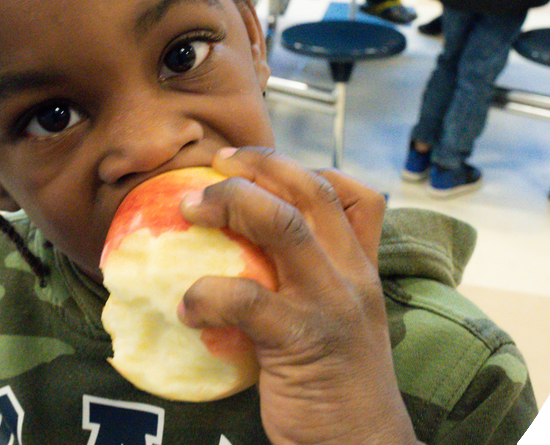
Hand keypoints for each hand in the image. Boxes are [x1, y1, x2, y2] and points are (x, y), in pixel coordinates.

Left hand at [178, 147, 417, 444]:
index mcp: (363, 269)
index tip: (255, 164)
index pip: (357, 195)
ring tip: (189, 210)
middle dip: (259, 165)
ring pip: (283, 226)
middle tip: (215, 165)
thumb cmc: (337, 385)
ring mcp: (330, 306)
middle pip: (312, 192)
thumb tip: (241, 251)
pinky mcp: (302, 342)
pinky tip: (186, 306)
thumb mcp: (337, 320)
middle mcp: (353, 277)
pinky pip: (247, 298)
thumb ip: (308, 282)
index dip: (304, 168)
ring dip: (230, 205)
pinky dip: (207, 293)